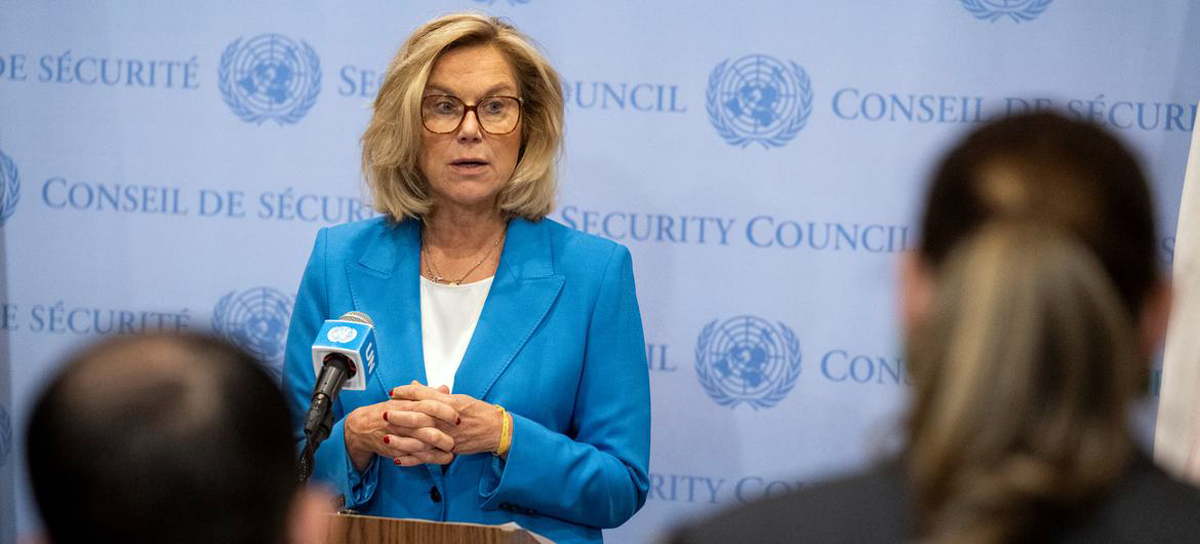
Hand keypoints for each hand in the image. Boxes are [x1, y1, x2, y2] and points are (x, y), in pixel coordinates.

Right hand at [343, 385, 459, 470]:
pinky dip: (429, 459)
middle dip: (444, 436)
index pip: (430, 406)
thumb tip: (445, 389)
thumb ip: (427, 394)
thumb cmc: (388, 410)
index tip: (458, 417)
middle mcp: (404, 421)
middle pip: (427, 429)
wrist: (363, 426)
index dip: (446, 412)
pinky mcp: (396, 451)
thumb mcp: (406, 398)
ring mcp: (399, 438)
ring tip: (452, 451)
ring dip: (438, 450)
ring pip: (421, 446)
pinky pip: (415, 457)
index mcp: (408, 405)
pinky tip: (443, 459)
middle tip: (457, 439)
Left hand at [390, 383, 509, 457]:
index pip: (424, 394)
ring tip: (386, 437)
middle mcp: (447, 418)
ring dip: (402, 438)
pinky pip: (428, 456)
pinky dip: (412, 458)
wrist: (496, 430)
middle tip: (384, 412)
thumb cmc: (479, 412)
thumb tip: (415, 386)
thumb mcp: (458, 398)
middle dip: (400, 414)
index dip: (407, 392)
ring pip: (421, 438)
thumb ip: (435, 394)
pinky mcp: (449, 449)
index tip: (393, 391)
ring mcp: (448, 435)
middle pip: (419, 415)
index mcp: (449, 402)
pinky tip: (398, 458)